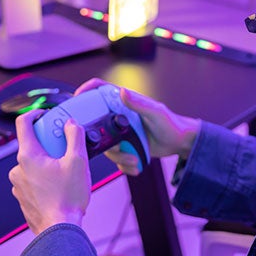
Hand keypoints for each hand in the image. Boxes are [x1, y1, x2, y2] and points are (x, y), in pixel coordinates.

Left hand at [8, 110, 90, 234]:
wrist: (58, 231)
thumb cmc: (68, 197)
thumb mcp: (78, 161)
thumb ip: (75, 137)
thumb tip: (71, 124)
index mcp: (28, 156)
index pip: (24, 124)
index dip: (35, 114)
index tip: (45, 114)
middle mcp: (18, 169)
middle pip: (32, 145)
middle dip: (49, 144)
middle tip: (67, 148)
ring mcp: (18, 185)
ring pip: (33, 165)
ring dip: (48, 163)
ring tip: (67, 172)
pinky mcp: (23, 198)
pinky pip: (33, 181)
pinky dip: (45, 178)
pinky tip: (61, 187)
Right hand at [75, 78, 199, 175]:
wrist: (179, 142)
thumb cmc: (171, 124)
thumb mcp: (156, 112)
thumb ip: (139, 103)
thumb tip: (122, 92)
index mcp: (125, 103)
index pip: (100, 90)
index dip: (85, 91)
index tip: (76, 100)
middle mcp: (119, 117)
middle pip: (97, 125)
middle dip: (103, 140)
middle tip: (116, 147)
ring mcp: (121, 132)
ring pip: (106, 146)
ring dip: (118, 157)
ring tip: (133, 159)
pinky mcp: (125, 146)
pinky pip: (116, 158)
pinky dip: (124, 165)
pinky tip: (135, 165)